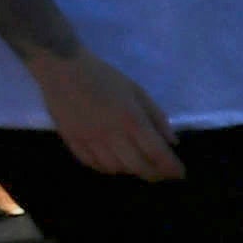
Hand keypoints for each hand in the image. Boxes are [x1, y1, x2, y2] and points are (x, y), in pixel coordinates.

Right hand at [35, 48, 182, 181]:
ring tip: (137, 163)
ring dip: (130, 170)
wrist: (62, 68)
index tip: (180, 173)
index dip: (171, 168)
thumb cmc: (104, 76)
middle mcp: (112, 135)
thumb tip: (172, 142)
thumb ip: (156, 117)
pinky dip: (107, 168)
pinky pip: (92, 164)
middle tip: (161, 173)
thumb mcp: (137, 91)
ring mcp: (90, 140)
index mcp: (131, 120)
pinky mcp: (72, 141)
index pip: (157, 154)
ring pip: (115, 169)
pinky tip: (113, 162)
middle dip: (154, 174)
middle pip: (138, 167)